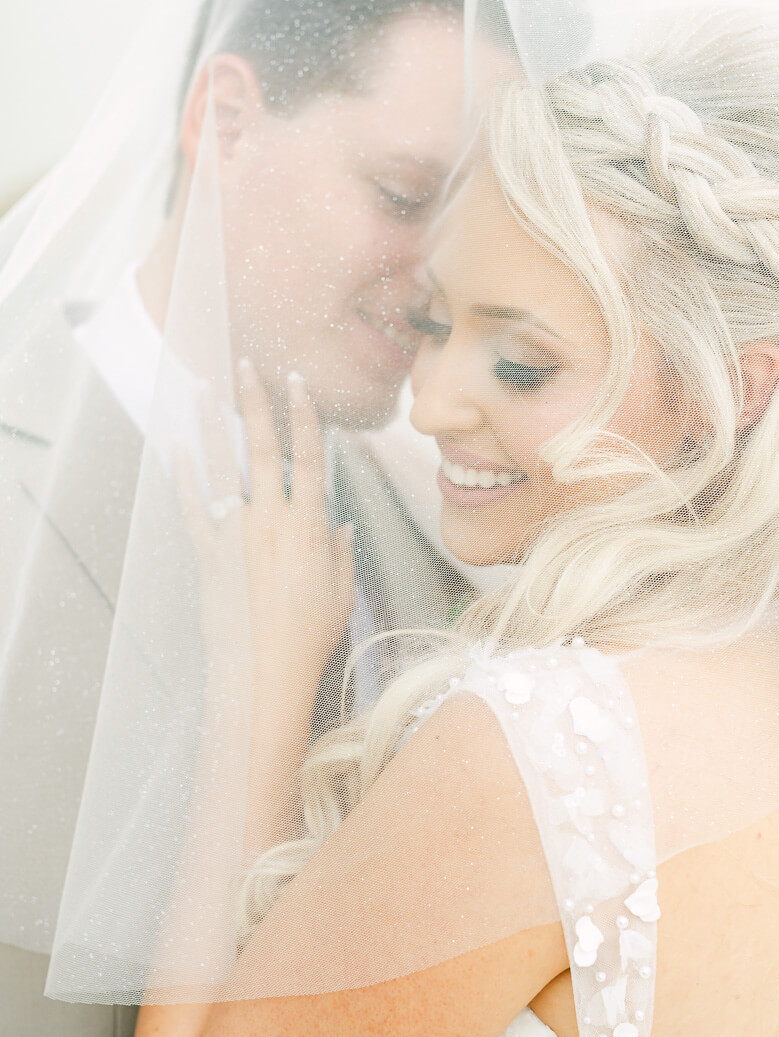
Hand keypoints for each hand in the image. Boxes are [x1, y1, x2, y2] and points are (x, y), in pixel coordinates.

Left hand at [176, 361, 354, 694]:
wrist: (263, 669)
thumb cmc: (308, 636)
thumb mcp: (341, 594)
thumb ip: (340, 555)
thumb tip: (341, 528)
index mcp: (307, 526)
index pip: (308, 458)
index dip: (304, 416)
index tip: (298, 383)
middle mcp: (269, 520)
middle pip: (262, 449)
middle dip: (254, 404)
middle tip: (246, 367)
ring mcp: (234, 534)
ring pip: (222, 467)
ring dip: (213, 424)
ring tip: (203, 389)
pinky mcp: (207, 553)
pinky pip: (192, 506)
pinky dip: (184, 475)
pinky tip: (179, 446)